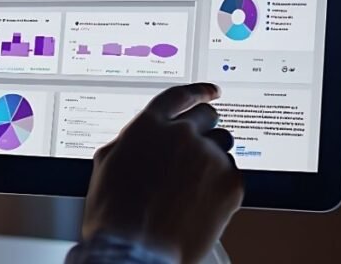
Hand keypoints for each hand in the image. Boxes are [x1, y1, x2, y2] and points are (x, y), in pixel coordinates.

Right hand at [81, 83, 243, 263]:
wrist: (135, 251)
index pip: (179, 96)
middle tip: (197, 149)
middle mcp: (182, 134)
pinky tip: (199, 202)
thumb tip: (146, 137)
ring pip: (223, 145)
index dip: (198, 92)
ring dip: (212, 157)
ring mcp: (209, 158)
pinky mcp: (230, 184)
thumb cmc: (115, 214)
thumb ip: (132, 139)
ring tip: (192, 185)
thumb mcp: (107, 164)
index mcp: (149, 125)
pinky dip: (220, 186)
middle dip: (203, 129)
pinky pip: (233, 174)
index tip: (210, 92)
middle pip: (207, 117)